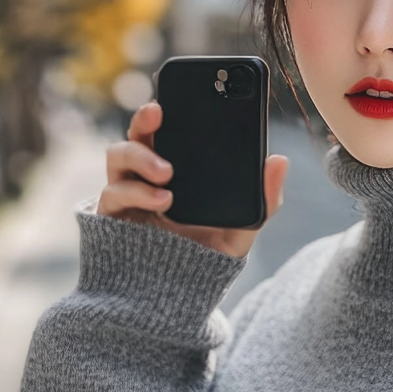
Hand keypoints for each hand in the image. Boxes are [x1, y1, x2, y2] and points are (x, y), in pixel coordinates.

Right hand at [97, 101, 288, 257]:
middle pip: (138, 132)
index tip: (186, 90)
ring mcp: (126, 194)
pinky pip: (112, 194)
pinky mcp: (112, 218)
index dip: (174, 104)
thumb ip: (262, 199)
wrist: (178, 301)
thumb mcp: (242, 229)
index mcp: (177, 166)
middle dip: (145, 117)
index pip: (171, 128)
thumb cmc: (207, 258)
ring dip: (140, 156)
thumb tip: (280, 160)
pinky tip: (163, 199)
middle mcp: (146, 174)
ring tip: (168, 173)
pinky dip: (136, 192)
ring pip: (117, 154)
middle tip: (160, 111)